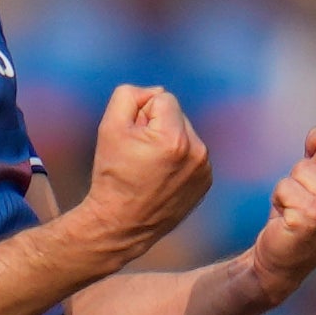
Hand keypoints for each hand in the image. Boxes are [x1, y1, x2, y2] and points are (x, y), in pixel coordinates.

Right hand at [76, 85, 211, 257]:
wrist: (122, 223)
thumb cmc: (113, 174)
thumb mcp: (109, 127)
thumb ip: (129, 96)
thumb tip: (154, 92)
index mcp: (174, 138)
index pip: (162, 98)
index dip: (141, 114)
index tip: (132, 139)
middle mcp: (197, 152)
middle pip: (176, 114)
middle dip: (156, 126)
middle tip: (138, 154)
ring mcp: (204, 169)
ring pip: (184, 133)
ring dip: (168, 141)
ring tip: (150, 166)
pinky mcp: (206, 181)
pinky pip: (192, 153)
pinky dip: (178, 159)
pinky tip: (161, 176)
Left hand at [245, 131, 315, 300]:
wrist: (284, 262)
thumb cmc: (304, 216)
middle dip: (308, 173)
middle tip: (309, 202)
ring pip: (303, 168)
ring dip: (292, 187)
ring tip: (298, 211)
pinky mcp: (313, 218)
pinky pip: (285, 186)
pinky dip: (280, 199)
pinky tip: (288, 220)